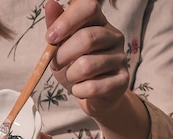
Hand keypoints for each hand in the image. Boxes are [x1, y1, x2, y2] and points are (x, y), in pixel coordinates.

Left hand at [45, 0, 128, 117]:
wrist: (92, 96)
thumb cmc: (75, 66)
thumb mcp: (61, 46)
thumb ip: (56, 26)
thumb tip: (50, 4)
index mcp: (99, 22)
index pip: (89, 7)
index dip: (67, 20)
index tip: (50, 37)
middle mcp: (114, 36)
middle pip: (87, 38)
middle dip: (62, 55)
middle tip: (55, 64)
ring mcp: (121, 58)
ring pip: (87, 66)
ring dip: (70, 75)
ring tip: (71, 77)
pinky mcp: (122, 81)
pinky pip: (94, 87)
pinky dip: (79, 91)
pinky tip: (80, 89)